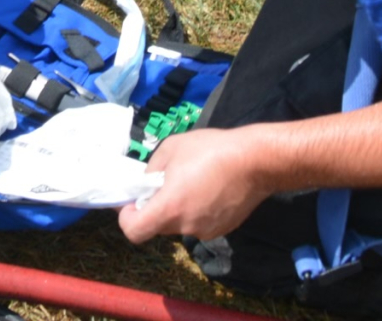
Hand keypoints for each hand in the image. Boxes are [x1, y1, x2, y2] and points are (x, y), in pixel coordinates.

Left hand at [119, 126, 274, 242]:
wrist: (254, 160)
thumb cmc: (210, 150)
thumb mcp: (170, 148)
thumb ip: (152, 170)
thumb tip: (147, 183)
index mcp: (169, 208)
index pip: (135, 232)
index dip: (127, 218)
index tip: (132, 202)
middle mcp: (186, 226)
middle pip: (158, 226)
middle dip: (154, 208)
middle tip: (163, 183)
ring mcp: (206, 231)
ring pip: (179, 224)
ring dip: (178, 209)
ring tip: (192, 182)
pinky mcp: (223, 229)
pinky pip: (199, 223)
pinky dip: (196, 211)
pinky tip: (209, 189)